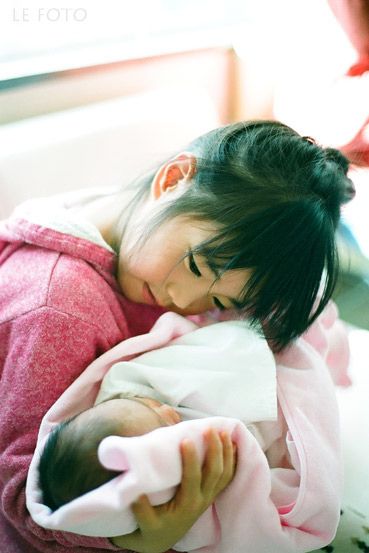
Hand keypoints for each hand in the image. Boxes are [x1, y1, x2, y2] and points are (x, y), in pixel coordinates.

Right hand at [110, 429, 236, 552]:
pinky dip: (233, 460)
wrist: (164, 538)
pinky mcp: (212, 493)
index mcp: (186, 504)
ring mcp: (210, 496)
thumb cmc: (153, 527)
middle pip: (215, 472)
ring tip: (223, 431)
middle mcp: (202, 499)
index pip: (192, 478)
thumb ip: (142, 511)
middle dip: (215, 449)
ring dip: (226, 451)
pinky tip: (234, 445)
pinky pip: (228, 476)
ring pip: (225, 472)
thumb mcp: (145, 524)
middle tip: (209, 428)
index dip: (190, 459)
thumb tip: (137, 495)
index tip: (186, 439)